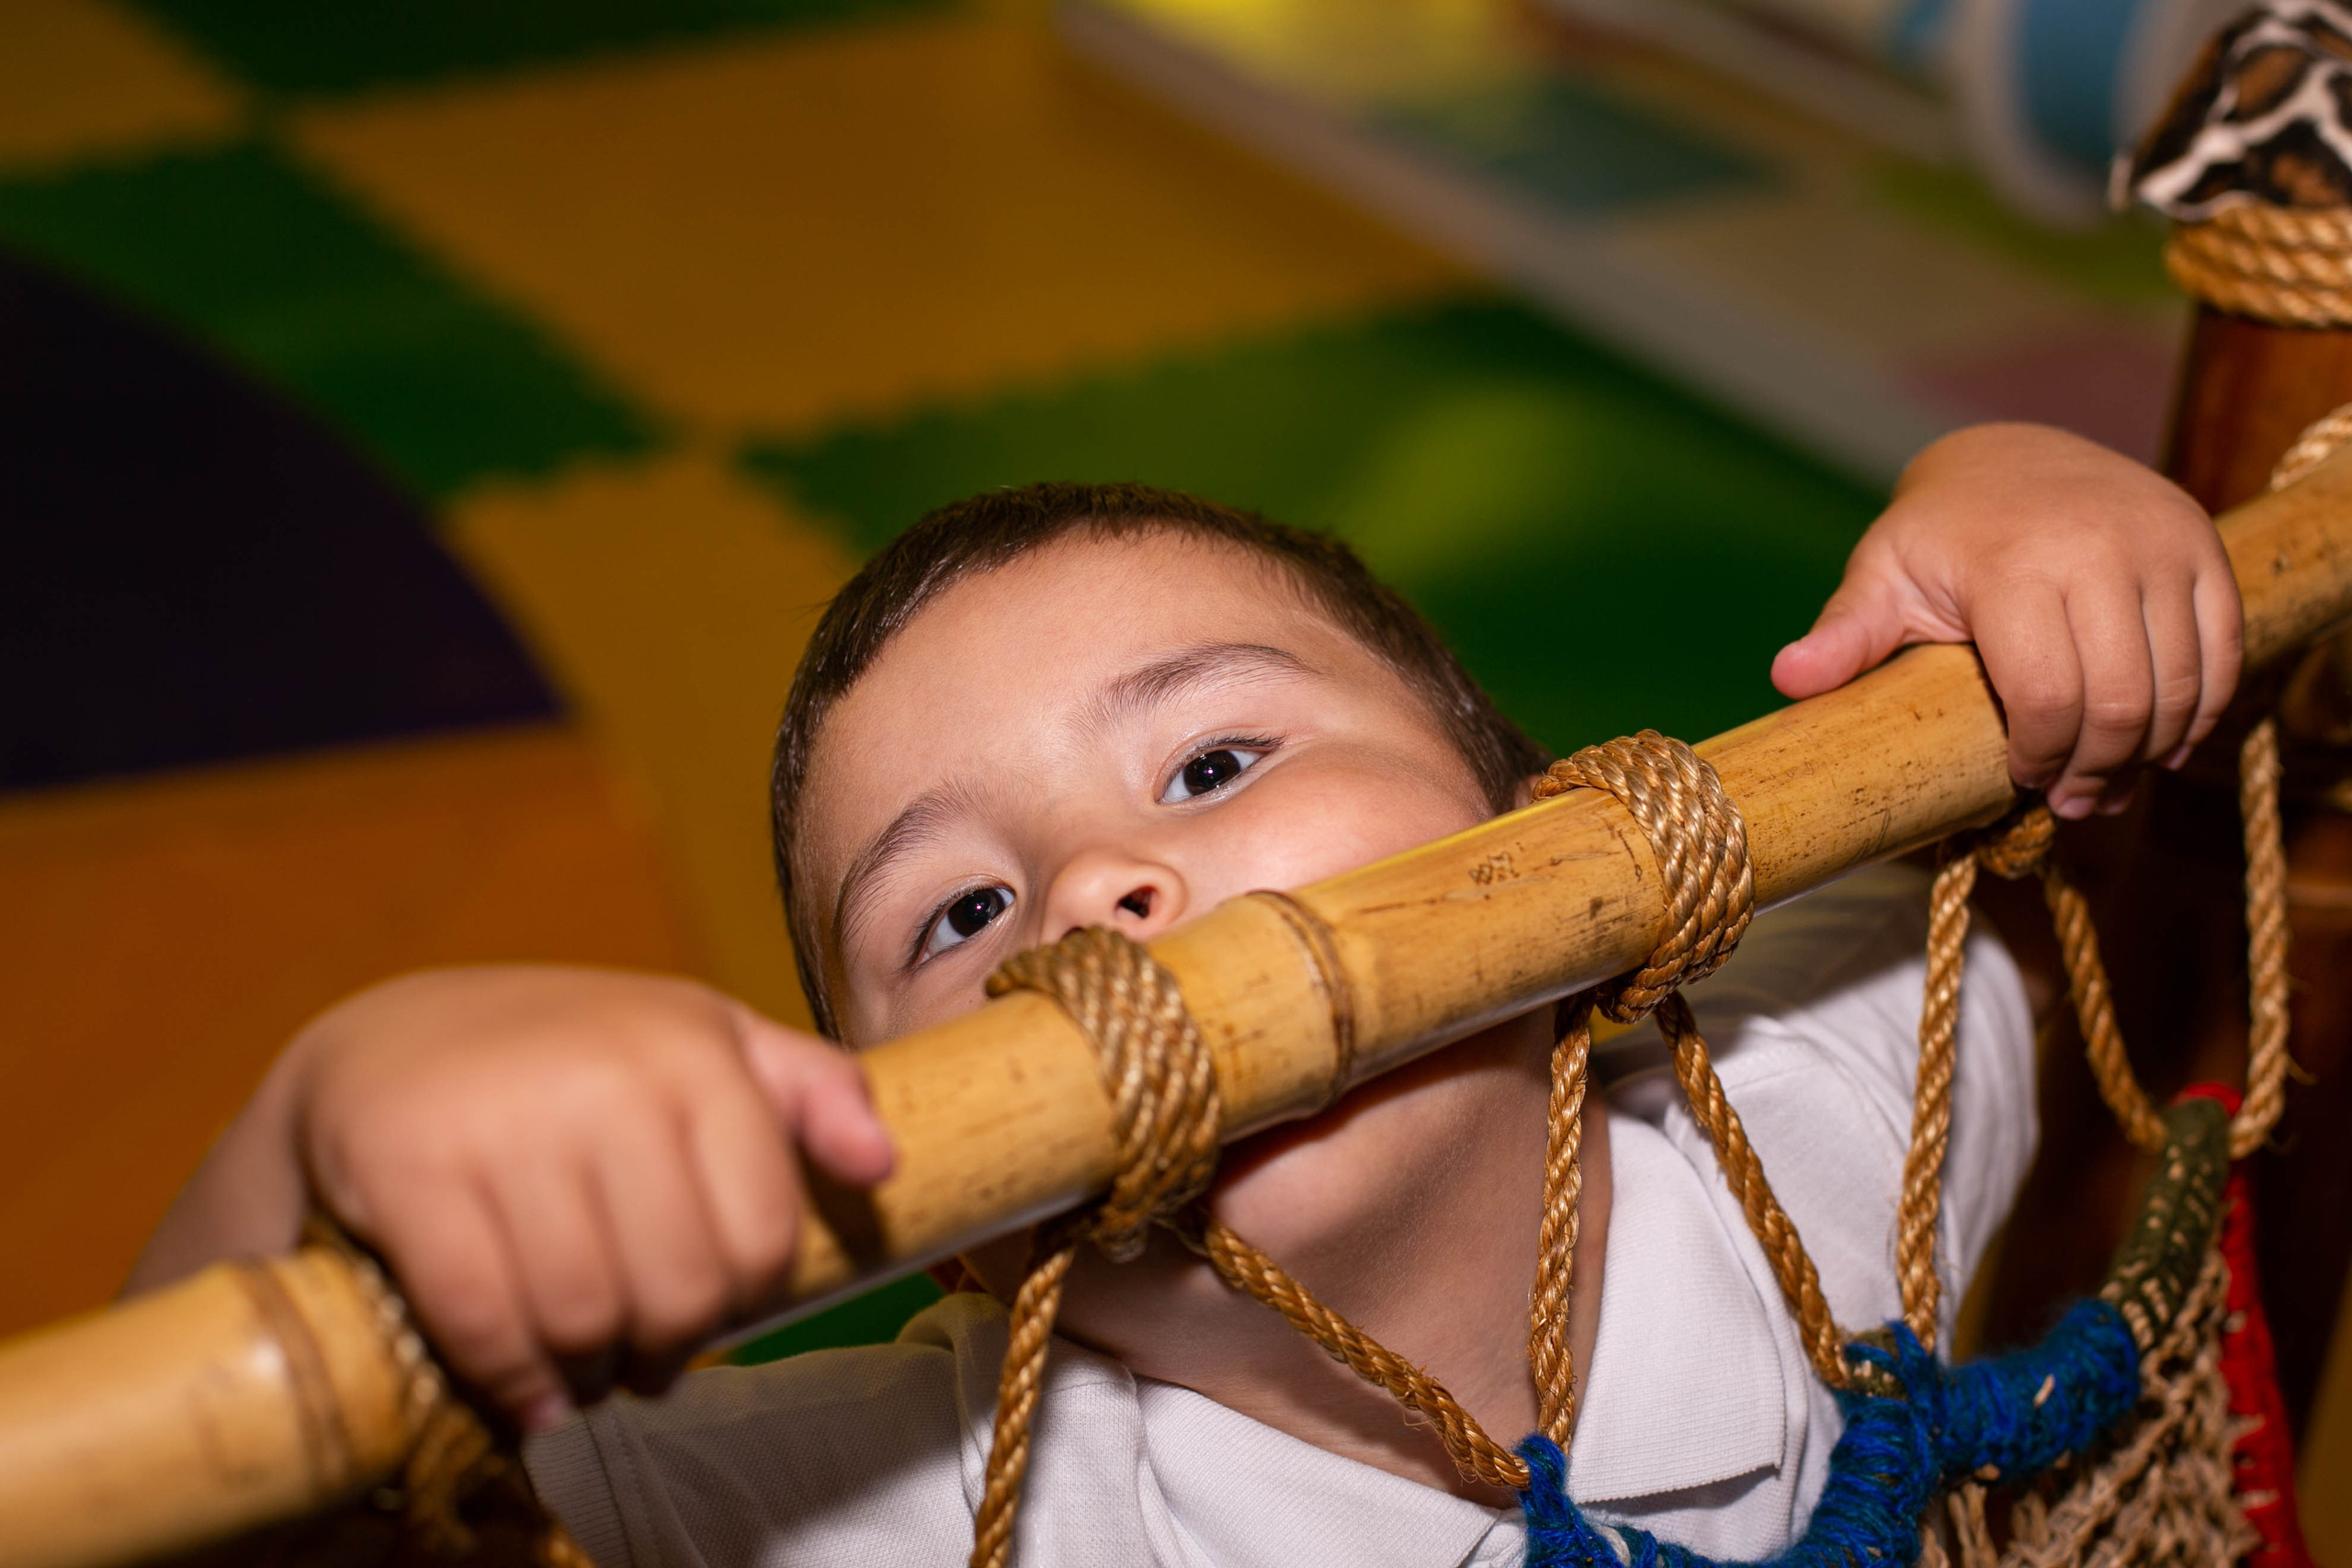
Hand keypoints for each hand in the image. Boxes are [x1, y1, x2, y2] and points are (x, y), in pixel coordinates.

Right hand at [289, 967, 891, 1428]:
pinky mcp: (410, 1168)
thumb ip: (811, 1090)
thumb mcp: (704, 1041)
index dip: (746, 1302)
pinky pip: (482, 1316)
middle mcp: (606, 1076)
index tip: (715, 1317)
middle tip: (644, 1361)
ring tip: (587, 1372)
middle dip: (667, 1350)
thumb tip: (882, 1165)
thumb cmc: (576, 1054)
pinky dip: (511, 1378)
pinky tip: (526, 1391)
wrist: (394, 1036)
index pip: (761, 1233)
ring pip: (583, 1313)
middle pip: (678, 1288)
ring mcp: (504, 1121)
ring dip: (590, 1375)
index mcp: (693, 1048)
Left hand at [1771, 424, 2241, 817]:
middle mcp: (2099, 548)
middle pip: (2120, 703)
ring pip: (2181, 687)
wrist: (2012, 458)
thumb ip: (1845, 634)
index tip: (2020, 781)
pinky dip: (2201, 711)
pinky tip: (2162, 745)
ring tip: (2109, 782)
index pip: (2048, 698)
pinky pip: (2224, 651)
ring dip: (2150, 752)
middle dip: (2096, 770)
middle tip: (2070, 801)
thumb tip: (1787, 680)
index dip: (2040, 758)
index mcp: (2013, 566)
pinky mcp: (2203, 545)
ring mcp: (2162, 543)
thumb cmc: (1937, 534)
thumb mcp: (1881, 575)